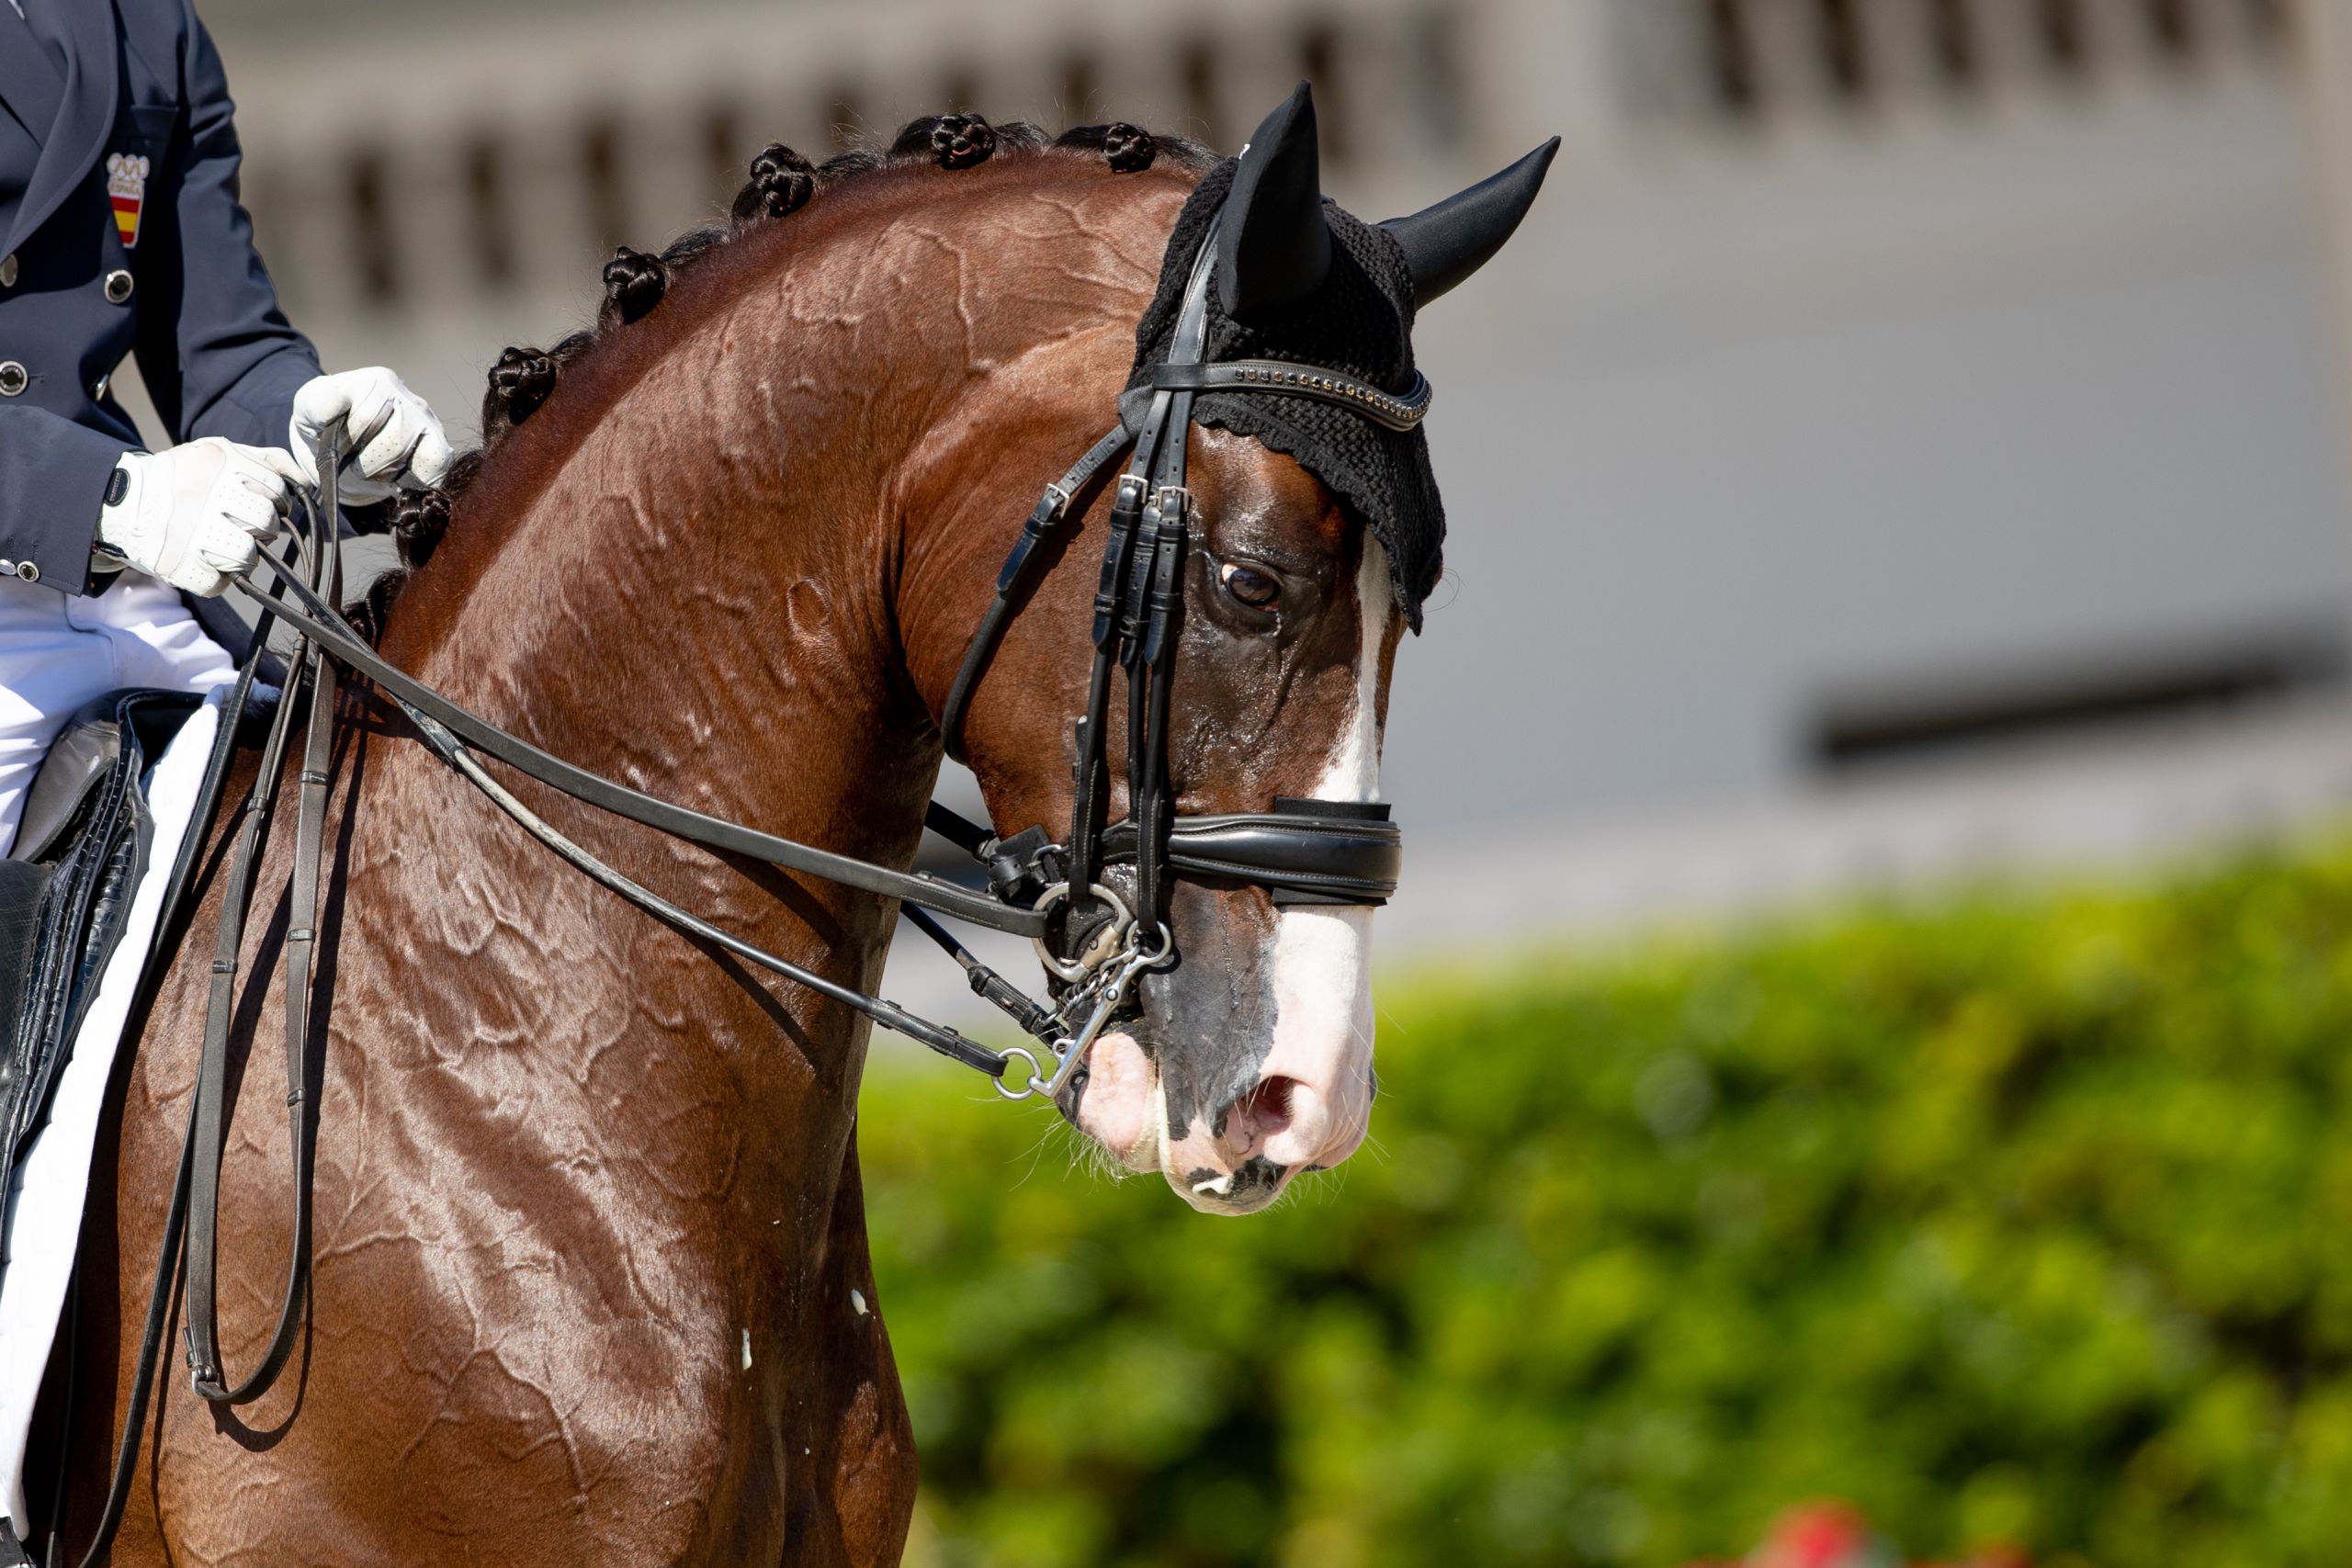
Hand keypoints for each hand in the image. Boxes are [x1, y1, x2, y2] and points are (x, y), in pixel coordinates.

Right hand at [94, 439, 298, 596]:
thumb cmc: (185, 478)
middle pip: (266, 522)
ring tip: (230, 547)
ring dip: (246, 556)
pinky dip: (217, 580)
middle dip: (265, 529)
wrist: (123, 500)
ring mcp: (188, 532)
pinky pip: (218, 584)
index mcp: (217, 462)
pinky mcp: (175, 564)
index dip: (279, 501)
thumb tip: (305, 478)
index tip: (266, 504)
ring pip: (247, 556)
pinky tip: (207, 563)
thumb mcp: (219, 452)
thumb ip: (265, 459)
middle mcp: (203, 494)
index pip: (276, 489)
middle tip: (248, 527)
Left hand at [289, 367, 452, 504]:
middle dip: (366, 463)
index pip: (366, 418)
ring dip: (387, 473)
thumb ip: (318, 402)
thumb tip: (337, 403)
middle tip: (355, 461)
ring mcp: (428, 421)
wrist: (339, 446)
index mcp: (376, 381)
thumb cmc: (325, 426)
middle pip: (393, 441)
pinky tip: (398, 474)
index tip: (337, 442)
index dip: (349, 441)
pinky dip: (415, 479)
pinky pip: (435, 467)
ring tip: (375, 468)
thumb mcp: (309, 409)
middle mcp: (408, 397)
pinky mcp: (441, 447)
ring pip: (417, 455)